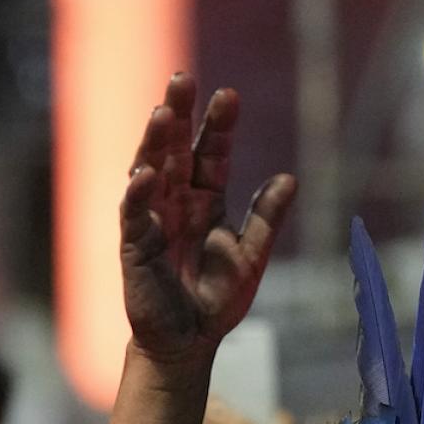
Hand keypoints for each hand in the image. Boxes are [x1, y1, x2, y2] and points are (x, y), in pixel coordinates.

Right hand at [121, 73, 294, 372]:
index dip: (218, 126)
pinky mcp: (134, 247)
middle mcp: (176, 203)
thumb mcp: (251, 257)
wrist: (190, 344)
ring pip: (150, 171)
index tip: (228, 95)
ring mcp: (152, 222)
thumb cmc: (217, 302)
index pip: (210, 153)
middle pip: (174, 150)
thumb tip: (289, 178)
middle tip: (181, 79)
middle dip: (177, 115)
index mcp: (205, 201)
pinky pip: (134, 215)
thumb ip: (267, 218)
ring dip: (153, 143)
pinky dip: (137, 194)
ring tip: (161, 113)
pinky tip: (144, 174)